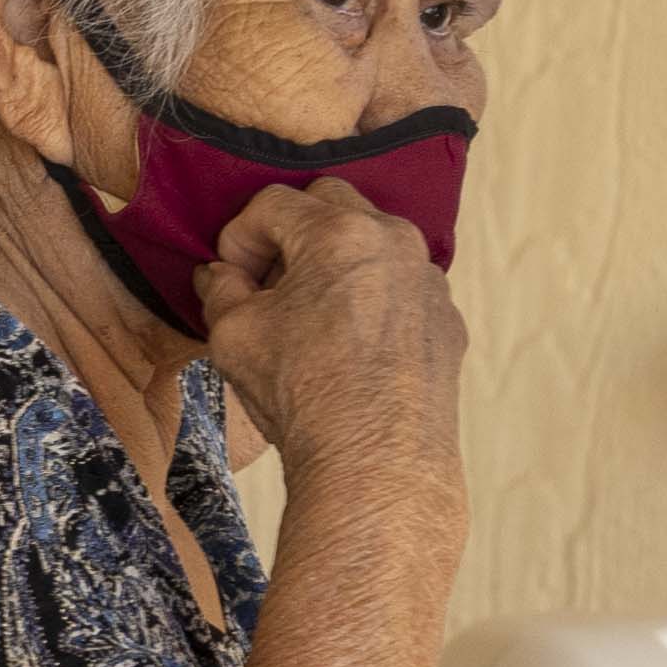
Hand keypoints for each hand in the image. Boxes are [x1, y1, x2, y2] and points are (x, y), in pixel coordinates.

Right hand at [195, 180, 466, 471]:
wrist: (377, 462)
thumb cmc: (303, 394)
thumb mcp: (234, 335)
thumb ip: (221, 290)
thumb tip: (219, 275)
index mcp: (339, 233)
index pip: (273, 203)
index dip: (239, 235)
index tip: (229, 273)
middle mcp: (395, 242)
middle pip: (331, 206)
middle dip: (291, 234)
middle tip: (266, 283)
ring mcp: (428, 280)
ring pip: (373, 245)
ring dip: (335, 263)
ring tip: (307, 314)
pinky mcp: (447, 320)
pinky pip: (402, 288)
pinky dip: (372, 298)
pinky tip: (349, 345)